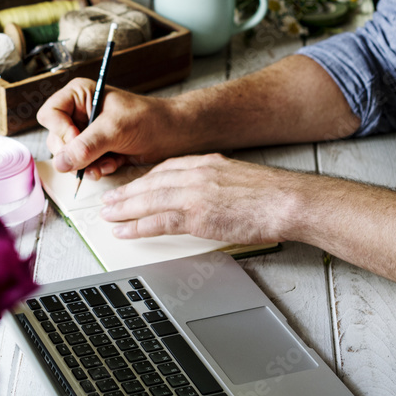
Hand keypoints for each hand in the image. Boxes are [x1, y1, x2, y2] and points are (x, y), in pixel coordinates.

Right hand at [36, 78, 171, 179]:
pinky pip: (83, 165)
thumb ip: (86, 146)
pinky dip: (97, 168)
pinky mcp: (95, 149)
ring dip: (86, 165)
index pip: (50, 115)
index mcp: (78, 95)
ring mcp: (86, 132)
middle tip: (91, 161)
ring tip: (106, 164)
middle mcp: (78, 112)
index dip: (60, 132)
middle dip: (75, 154)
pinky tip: (113, 164)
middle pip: (55, 139)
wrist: (172, 134)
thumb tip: (61, 163)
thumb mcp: (115, 129)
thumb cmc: (148, 120)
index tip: (78, 142)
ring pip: (68, 156)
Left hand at [98, 154, 301, 244]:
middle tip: (108, 201)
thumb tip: (208, 195)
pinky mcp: (198, 216)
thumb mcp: (238, 177)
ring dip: (124, 209)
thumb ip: (217, 182)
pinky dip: (137, 227)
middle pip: (151, 182)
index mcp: (206, 162)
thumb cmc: (272, 194)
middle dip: (127, 192)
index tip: (131, 186)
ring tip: (107, 216)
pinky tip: (124, 232)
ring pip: (148, 200)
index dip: (144, 179)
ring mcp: (195, 194)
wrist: (288, 200)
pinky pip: (159, 222)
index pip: (165, 168)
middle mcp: (196, 174)